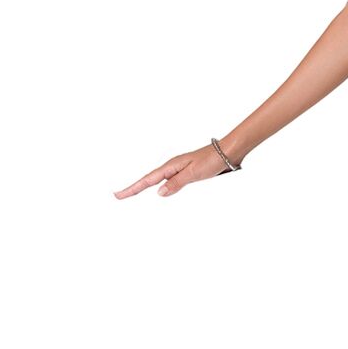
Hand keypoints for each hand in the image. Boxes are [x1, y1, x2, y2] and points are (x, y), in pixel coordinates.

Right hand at [113, 143, 235, 198]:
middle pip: (150, 181)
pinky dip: (163, 187)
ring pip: (160, 181)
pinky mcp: (189, 173)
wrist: (229, 151)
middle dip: (135, 188)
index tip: (118, 195)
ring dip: (147, 187)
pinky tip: (163, 191)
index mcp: (171, 166)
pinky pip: (172, 182)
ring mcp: (181, 170)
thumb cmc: (213, 159)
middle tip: (120, 196)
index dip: (132, 189)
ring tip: (133, 194)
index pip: (147, 180)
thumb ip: (176, 183)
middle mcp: (174, 167)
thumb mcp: (194, 173)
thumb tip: (158, 193)